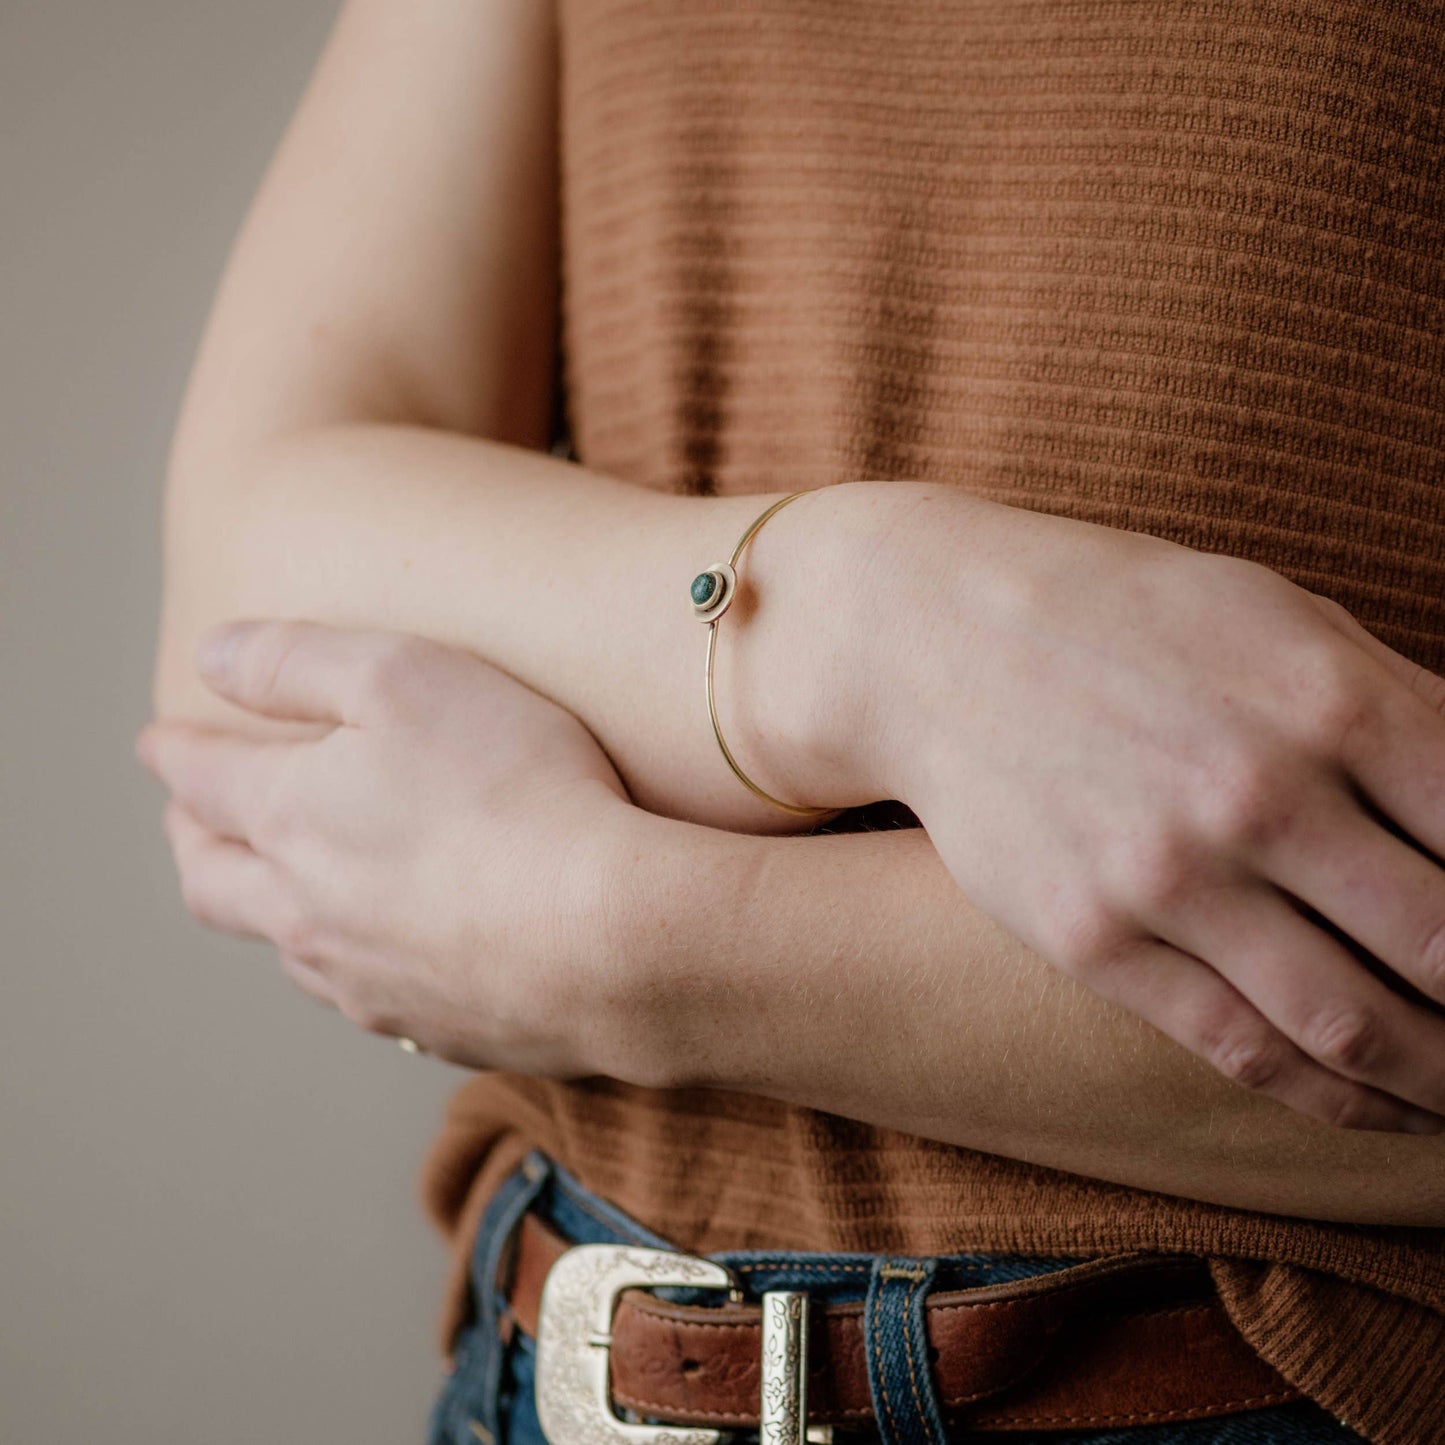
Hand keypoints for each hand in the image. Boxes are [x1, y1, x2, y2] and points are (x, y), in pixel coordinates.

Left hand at [136, 620, 636, 1074]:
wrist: (606, 938)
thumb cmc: (515, 788)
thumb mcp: (405, 677)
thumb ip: (299, 660)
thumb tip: (212, 654)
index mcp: (291, 817)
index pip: (202, 780)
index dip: (176, 753)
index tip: (158, 742)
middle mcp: (306, 910)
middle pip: (212, 881)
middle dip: (192, 842)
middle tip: (190, 822)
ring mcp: (364, 980)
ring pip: (284, 946)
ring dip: (267, 908)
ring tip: (285, 884)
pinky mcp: (429, 1027)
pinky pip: (363, 993)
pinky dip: (349, 960)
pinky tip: (386, 947)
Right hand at [836, 488, 1444, 1132]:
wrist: (937, 641)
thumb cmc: (1125, 618)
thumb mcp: (1277, 617)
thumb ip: (1403, 708)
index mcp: (1329, 697)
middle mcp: (1256, 793)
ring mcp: (1164, 875)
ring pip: (1352, 1024)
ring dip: (1444, 1077)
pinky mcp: (1091, 938)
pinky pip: (1240, 1046)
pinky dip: (1336, 1097)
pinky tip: (1381, 1102)